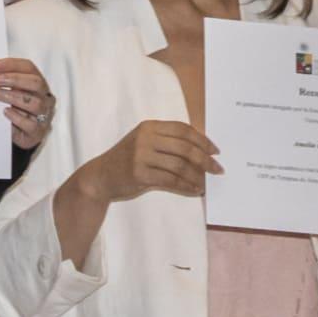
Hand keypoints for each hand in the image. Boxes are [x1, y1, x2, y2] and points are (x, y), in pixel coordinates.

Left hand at [0, 55, 54, 148]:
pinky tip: (5, 112)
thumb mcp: (14, 94)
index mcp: (39, 85)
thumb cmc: (18, 111)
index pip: (30, 69)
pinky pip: (31, 124)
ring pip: (35, 103)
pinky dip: (17, 117)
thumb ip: (7, 83)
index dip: (13, 65)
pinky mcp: (38, 132)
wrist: (23, 136)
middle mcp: (45, 98)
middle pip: (36, 83)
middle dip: (14, 79)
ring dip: (12, 96)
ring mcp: (45, 115)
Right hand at [73, 116, 218, 208]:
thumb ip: (167, 140)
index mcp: (149, 127)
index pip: (183, 130)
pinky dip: (186, 186)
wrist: (100, 176)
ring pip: (179, 166)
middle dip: (205, 159)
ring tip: (205, 182)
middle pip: (185, 148)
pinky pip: (171, 180)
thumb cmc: (126, 159)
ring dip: (197, 175)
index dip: (202, 140)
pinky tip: (194, 189)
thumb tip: (201, 149)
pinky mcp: (140, 175)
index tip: (215, 150)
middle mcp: (145, 139)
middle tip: (217, 168)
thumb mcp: (143, 142)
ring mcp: (141, 156)